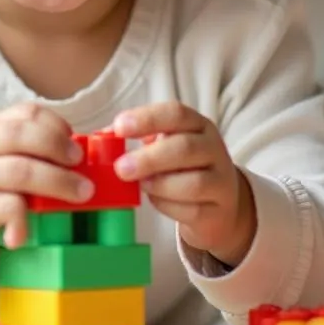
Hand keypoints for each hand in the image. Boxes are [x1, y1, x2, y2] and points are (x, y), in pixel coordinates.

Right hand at [0, 103, 92, 261]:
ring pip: (20, 171)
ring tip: (81, 194)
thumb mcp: (4, 152)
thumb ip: (34, 146)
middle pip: (22, 136)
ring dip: (57, 182)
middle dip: (58, 147)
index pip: (28, 113)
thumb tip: (81, 152)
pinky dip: (23, 220)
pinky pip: (8, 208)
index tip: (75, 141)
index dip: (56, 125)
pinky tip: (31, 230)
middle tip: (81, 163)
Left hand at [111, 102, 255, 266]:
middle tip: (120, 168)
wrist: (221, 204)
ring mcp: (221, 180)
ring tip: (140, 185)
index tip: (119, 128)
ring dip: (160, 185)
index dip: (147, 119)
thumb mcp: (164, 145)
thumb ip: (136, 138)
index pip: (176, 113)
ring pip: (193, 182)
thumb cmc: (183, 168)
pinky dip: (169, 206)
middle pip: (185, 148)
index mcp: (198, 125)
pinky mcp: (220, 211)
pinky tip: (156, 200)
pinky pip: (193, 211)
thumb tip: (102, 137)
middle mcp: (213, 148)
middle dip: (149, 158)